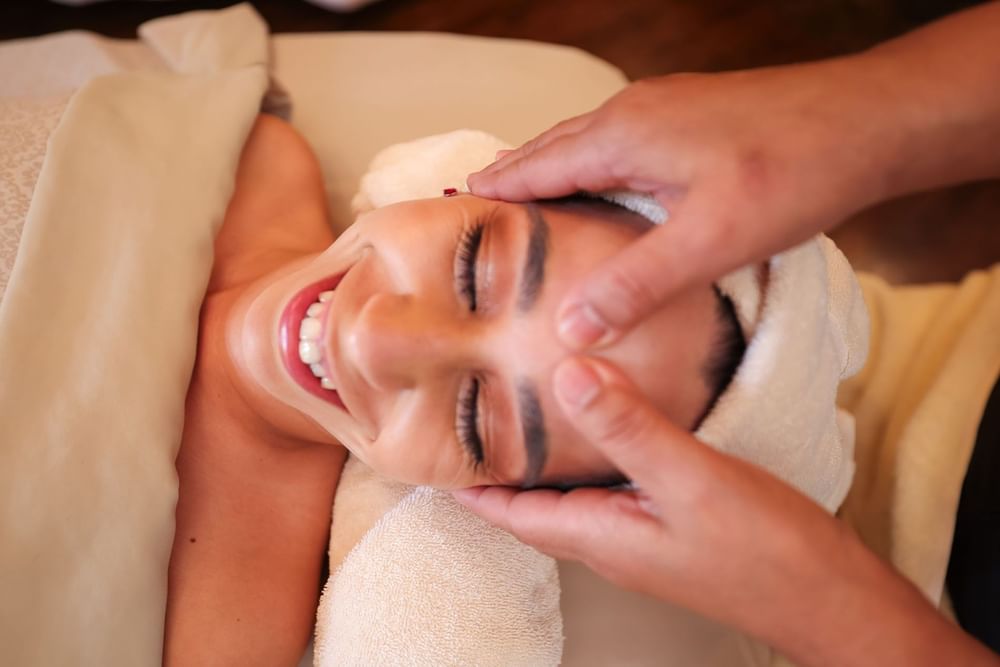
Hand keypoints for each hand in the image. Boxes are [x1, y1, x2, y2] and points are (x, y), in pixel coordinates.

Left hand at [454, 356, 998, 666]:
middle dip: (493, 467)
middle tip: (465, 417)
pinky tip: (603, 424)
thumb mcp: (690, 480)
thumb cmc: (765, 553)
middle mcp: (608, 540)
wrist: (829, 598)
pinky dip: (589, 455)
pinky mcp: (667, 523)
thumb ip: (628, 428)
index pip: (507, 510)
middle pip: (529, 503)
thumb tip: (566, 374)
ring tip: (519, 412)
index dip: (464, 482)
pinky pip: (608, 486)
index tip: (424, 447)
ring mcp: (638, 535)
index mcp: (597, 535)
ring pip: (568, 493)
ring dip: (539, 459)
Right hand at [468, 63, 896, 347]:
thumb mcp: (711, 241)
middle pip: (547, 150)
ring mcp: (660, 109)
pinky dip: (586, 167)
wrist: (865, 120)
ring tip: (522, 209)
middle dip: (508, 183)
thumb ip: (636, 285)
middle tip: (473, 217)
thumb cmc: (792, 172)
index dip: (488, 195)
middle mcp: (631, 114)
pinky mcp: (687, 116)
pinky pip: (615, 141)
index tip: (448, 219)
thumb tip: (571, 328)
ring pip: (582, 143)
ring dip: (547, 173)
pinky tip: (598, 192)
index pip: (531, 168)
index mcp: (621, 137)